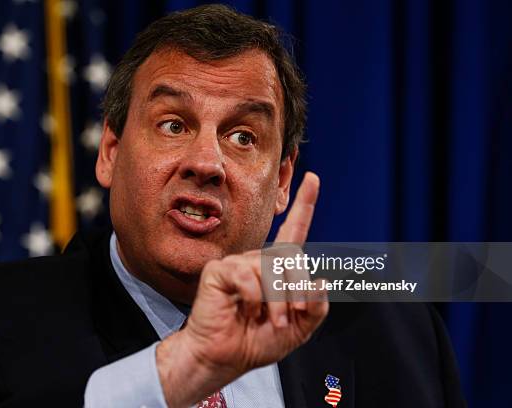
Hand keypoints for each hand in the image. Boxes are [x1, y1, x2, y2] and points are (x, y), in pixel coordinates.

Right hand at [157, 172, 328, 407]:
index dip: (305, 205)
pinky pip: (245, 275)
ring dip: (277, 300)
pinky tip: (245, 308)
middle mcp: (258, 261)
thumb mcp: (297, 329)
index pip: (294, 231)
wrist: (225, 358)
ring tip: (269, 321)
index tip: (313, 179)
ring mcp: (237, 263)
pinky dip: (253, 296)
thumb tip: (322, 281)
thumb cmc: (256, 341)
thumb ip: (314, 308)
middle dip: (298, 285)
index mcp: (277, 270)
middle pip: (291, 255)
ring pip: (270, 268)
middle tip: (296, 312)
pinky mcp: (219, 271)